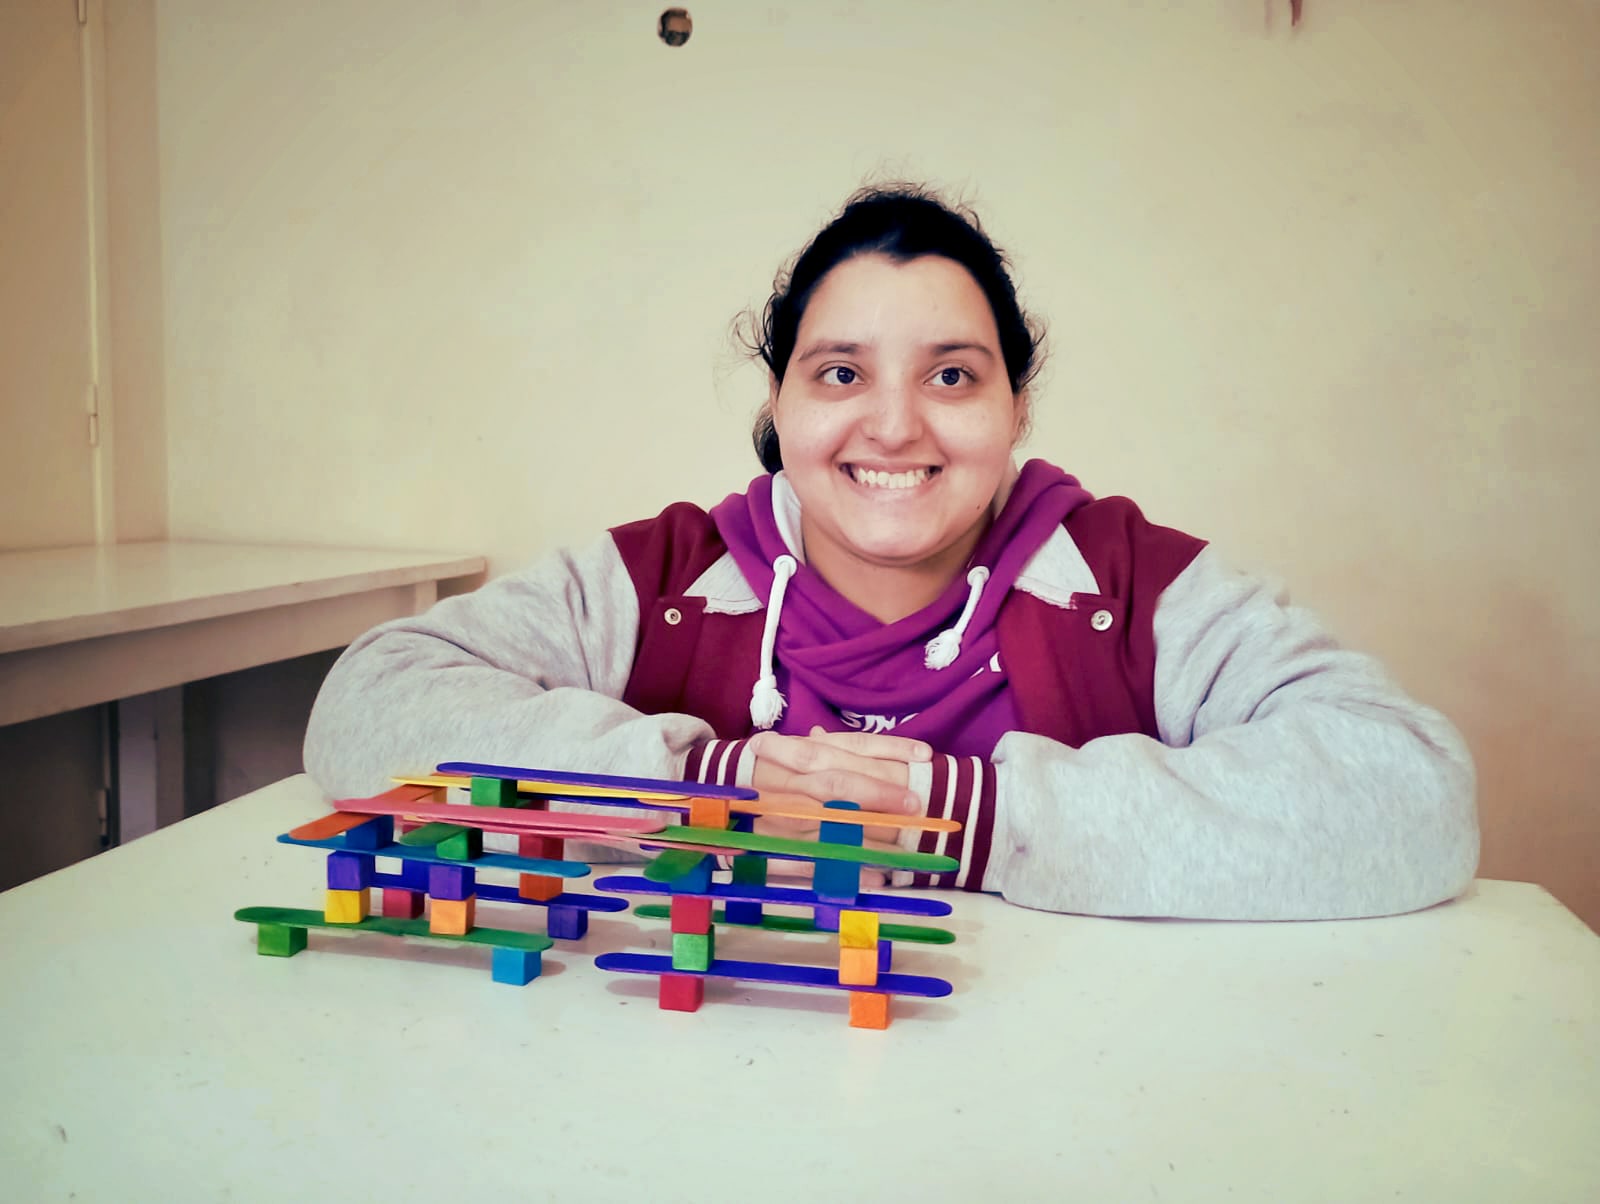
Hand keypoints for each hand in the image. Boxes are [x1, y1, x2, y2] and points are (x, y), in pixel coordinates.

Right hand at [749, 726, 929, 865]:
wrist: (698, 805)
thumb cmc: (750, 777)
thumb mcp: (776, 754)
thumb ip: (808, 748)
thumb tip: (825, 737)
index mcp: (791, 753)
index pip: (846, 746)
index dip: (887, 749)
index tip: (925, 756)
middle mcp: (786, 783)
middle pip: (837, 783)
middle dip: (880, 793)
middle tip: (917, 804)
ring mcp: (777, 819)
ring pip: (828, 824)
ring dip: (871, 837)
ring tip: (909, 847)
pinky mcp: (770, 852)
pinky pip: (811, 864)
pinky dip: (842, 871)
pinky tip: (875, 879)